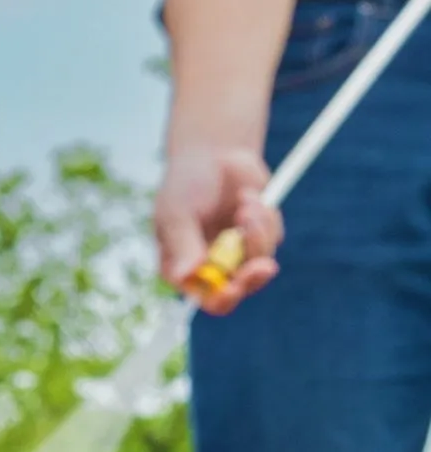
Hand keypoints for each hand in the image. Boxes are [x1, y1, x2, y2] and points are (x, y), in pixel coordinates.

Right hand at [156, 137, 280, 311]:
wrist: (215, 154)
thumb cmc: (186, 184)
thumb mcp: (177, 213)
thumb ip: (183, 244)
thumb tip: (185, 275)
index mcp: (183, 265)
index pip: (203, 296)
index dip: (219, 298)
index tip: (233, 288)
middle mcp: (212, 265)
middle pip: (238, 289)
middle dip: (251, 276)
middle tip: (263, 265)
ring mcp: (238, 252)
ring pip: (260, 261)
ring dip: (257, 232)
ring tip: (245, 202)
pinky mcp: (260, 236)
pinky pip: (273, 239)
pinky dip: (266, 218)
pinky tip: (250, 197)